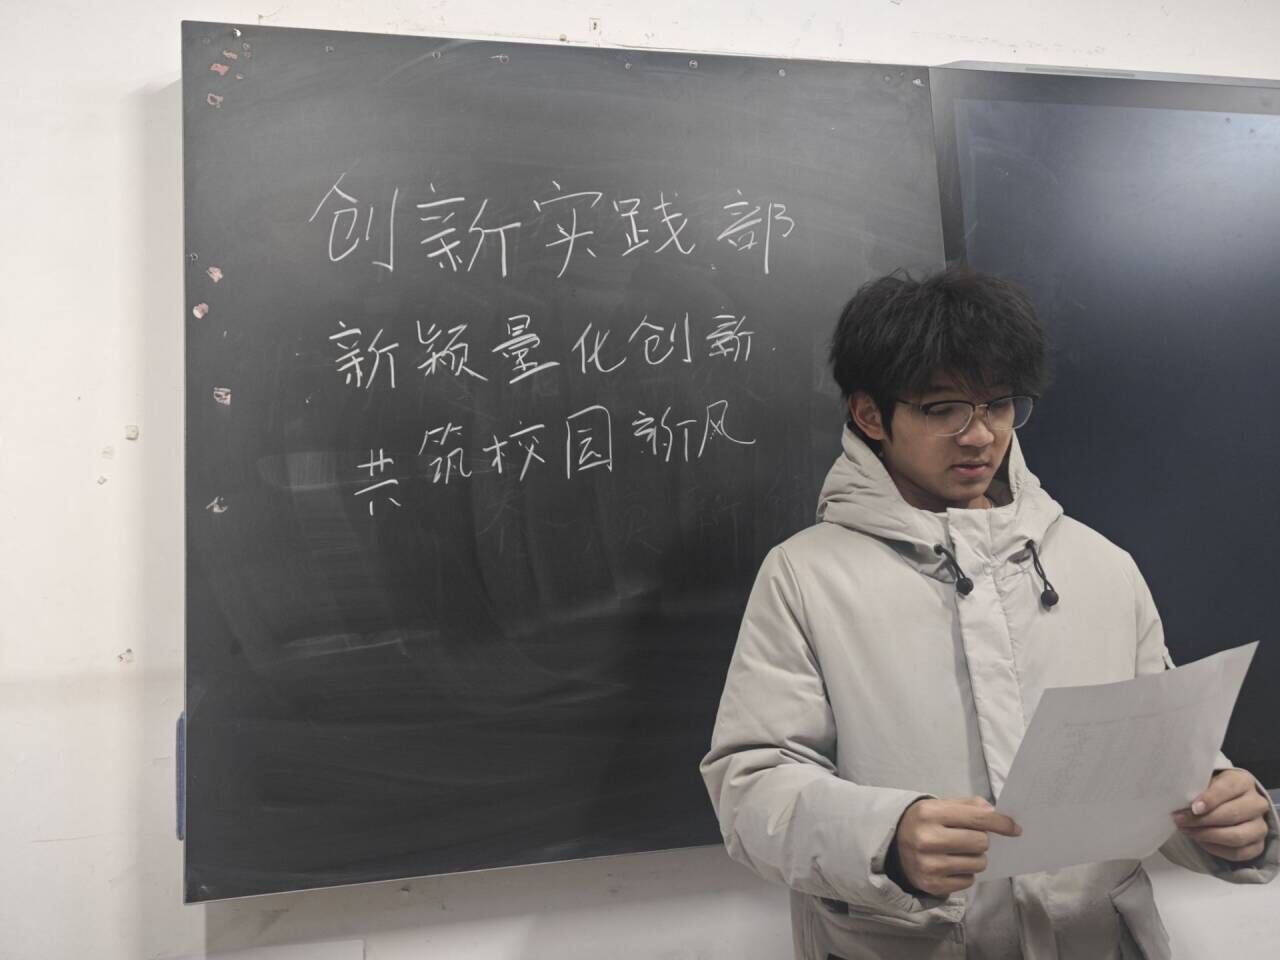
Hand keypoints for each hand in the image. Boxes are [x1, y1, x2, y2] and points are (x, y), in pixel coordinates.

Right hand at [892, 796, 1020, 896]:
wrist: (894, 845)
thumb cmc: (924, 823)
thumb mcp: (940, 806)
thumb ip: (969, 806)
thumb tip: (996, 814)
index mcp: (930, 813)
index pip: (977, 817)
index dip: (1000, 823)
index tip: (1014, 828)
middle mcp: (926, 838)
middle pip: (980, 842)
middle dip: (982, 840)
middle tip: (971, 839)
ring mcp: (928, 864)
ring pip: (978, 863)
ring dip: (976, 858)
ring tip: (960, 852)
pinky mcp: (932, 884)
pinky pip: (968, 880)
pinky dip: (966, 873)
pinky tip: (952, 865)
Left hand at [1172, 768, 1271, 861]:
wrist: (1228, 804)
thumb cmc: (1210, 791)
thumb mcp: (1204, 783)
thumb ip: (1197, 789)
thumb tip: (1181, 801)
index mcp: (1243, 782)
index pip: (1229, 789)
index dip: (1210, 799)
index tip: (1193, 807)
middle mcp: (1257, 803)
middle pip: (1232, 815)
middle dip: (1202, 820)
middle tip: (1180, 821)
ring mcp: (1260, 826)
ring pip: (1236, 836)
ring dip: (1207, 836)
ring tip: (1188, 831)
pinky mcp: (1259, 845)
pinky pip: (1239, 853)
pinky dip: (1217, 849)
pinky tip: (1201, 842)